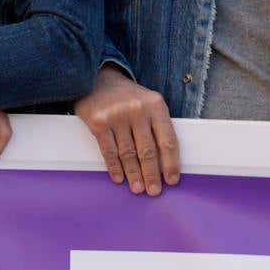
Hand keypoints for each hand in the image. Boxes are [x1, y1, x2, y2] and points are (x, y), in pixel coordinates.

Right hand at [73, 65, 180, 195]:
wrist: (96, 78)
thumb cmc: (126, 96)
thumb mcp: (148, 103)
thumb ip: (157, 126)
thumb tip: (163, 160)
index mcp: (156, 105)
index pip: (168, 140)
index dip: (171, 163)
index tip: (172, 180)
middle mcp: (137, 110)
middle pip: (148, 150)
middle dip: (152, 174)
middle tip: (154, 191)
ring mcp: (116, 116)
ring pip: (128, 153)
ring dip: (133, 174)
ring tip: (137, 188)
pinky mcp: (98, 122)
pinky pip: (108, 150)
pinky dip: (114, 167)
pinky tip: (119, 177)